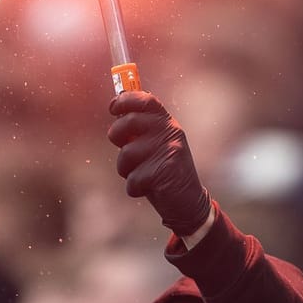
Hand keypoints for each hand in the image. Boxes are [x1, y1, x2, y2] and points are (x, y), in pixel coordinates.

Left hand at [107, 91, 211, 236]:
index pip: (146, 100)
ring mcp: (169, 151)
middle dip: (116, 135)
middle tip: (123, 148)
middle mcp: (170, 132)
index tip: (113, 107)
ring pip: (126, 154)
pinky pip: (132, 179)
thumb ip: (139, 131)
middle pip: (128, 122)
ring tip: (141, 174)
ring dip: (126, 169)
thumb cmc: (163, 172)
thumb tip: (117, 113)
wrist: (189, 203)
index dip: (125, 99)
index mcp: (167, 123)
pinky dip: (134, 188)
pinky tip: (148, 188)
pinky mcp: (165, 172)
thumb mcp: (155, 146)